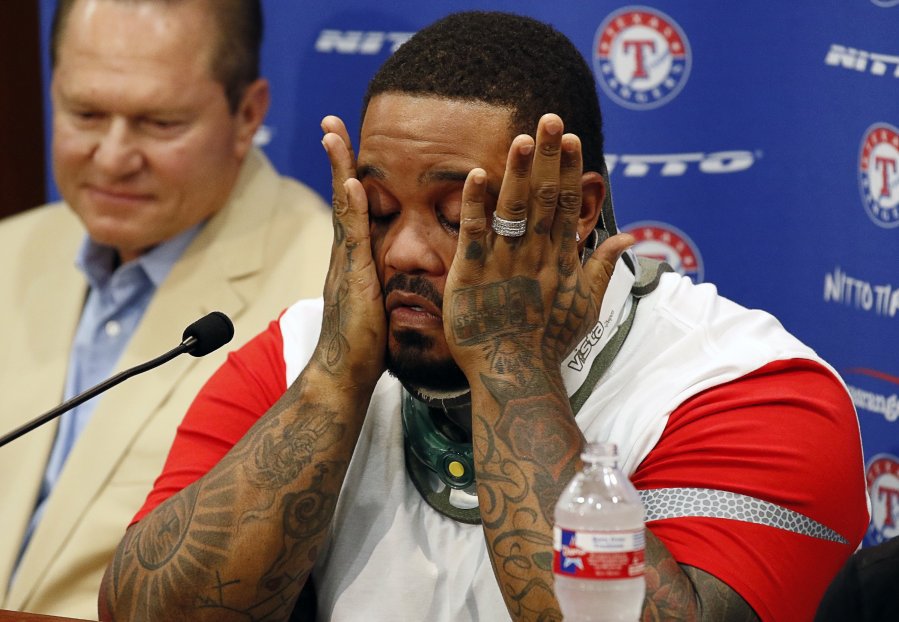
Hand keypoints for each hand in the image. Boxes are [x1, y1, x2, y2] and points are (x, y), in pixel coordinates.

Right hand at [317, 116, 385, 390]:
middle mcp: (346, 255)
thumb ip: (386, 284)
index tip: (347, 144)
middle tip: (332, 122)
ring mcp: (345, 265)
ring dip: (339, 170)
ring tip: (334, 135)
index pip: (353, 207)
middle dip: (338, 159)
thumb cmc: (364, 348)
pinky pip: (352, 237)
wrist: (342, 377)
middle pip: (342, 197)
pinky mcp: (352, 280)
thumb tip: (404, 273)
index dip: (350, 175)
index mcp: (355, 259)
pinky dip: (350, 209)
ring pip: (343, 208)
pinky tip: (353, 183)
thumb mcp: (380, 306)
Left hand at [443, 113, 632, 385]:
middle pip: (542, 198)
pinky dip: (476, 205)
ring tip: (521, 137)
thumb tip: (627, 235)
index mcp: (560, 259)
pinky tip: (476, 175)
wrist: (515, 375)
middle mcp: (535, 255)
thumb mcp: (585, 307)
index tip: (570, 138)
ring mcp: (503, 263)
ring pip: (511, 209)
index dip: (567, 170)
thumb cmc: (548, 344)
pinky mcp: (470, 274)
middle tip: (549, 118)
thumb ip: (603, 268)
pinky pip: (474, 233)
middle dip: (546, 157)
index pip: (566, 205)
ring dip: (516, 171)